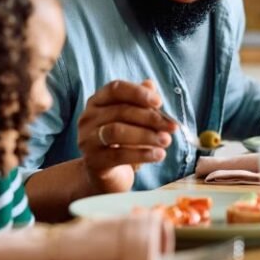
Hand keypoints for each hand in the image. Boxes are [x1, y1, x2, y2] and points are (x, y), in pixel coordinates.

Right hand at [77, 79, 176, 193]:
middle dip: (150, 118)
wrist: (106, 175)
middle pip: (120, 111)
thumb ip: (141, 103)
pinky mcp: (93, 161)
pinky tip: (159, 155)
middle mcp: (88, 118)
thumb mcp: (133, 120)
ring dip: (146, 135)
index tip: (159, 102)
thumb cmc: (123, 141)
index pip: (115, 89)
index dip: (138, 93)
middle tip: (172, 126)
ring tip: (167, 141)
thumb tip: (151, 84)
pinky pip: (119, 155)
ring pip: (117, 131)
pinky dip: (142, 154)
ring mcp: (87, 140)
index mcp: (97, 101)